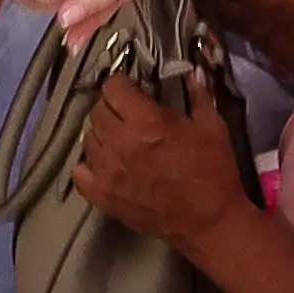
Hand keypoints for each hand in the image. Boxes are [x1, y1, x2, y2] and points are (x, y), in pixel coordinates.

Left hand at [68, 70, 250, 252]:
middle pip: (97, 111)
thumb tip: (192, 70)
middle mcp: (120, 143)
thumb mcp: (212, 126)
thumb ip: (198, 94)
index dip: (121, 85)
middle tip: (127, 114)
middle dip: (111, 106)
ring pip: (88, 138)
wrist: (210, 222)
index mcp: (146, 121)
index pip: (112, 88)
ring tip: (118, 139)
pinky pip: (79, 172)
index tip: (131, 89)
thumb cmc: (214, 172)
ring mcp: (108, 172)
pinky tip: (104, 163)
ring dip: (101, 134)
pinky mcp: (103, 197)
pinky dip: (88, 165)